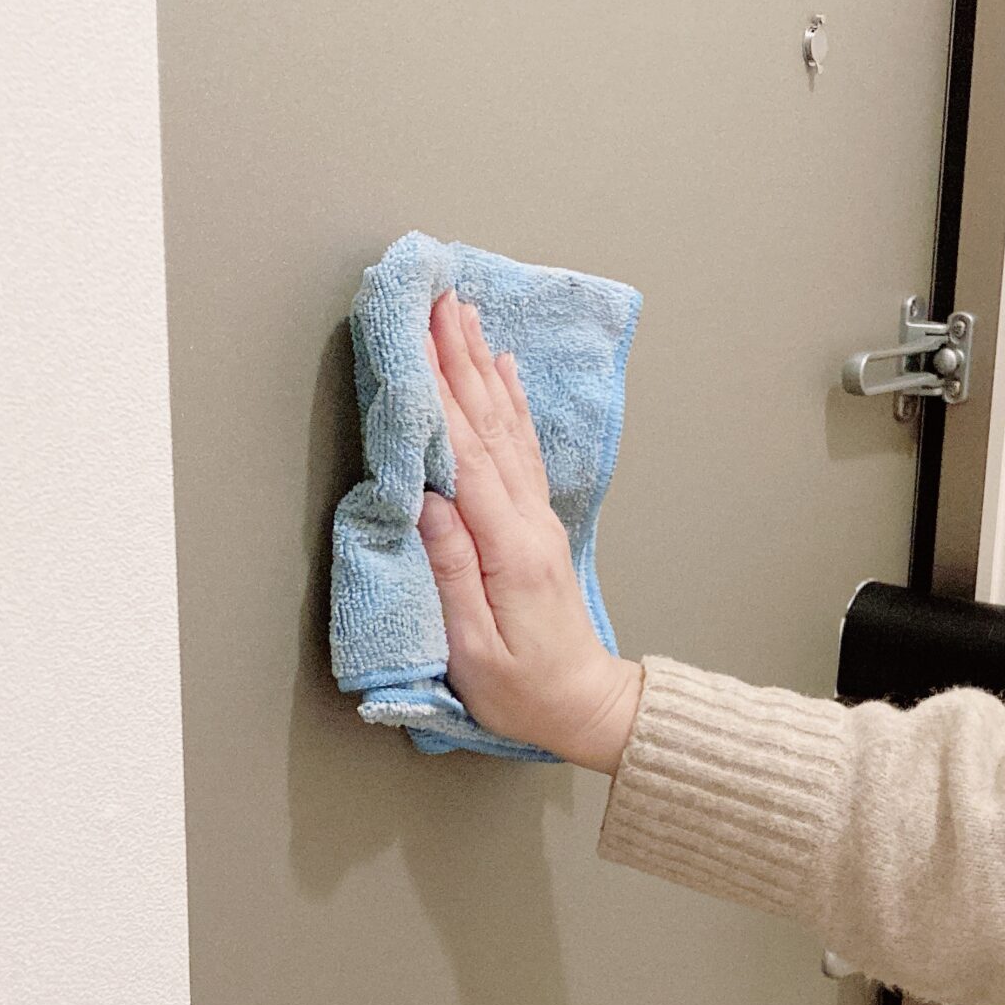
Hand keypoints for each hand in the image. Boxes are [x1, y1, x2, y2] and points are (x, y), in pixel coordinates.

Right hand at [416, 291, 642, 772]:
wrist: (587, 707)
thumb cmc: (524, 691)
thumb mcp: (474, 647)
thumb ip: (451, 571)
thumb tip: (426, 499)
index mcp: (507, 547)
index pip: (464, 454)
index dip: (438, 392)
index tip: (417, 336)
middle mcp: (528, 520)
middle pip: (487, 424)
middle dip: (459, 357)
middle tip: (440, 297)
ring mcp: (537, 518)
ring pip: (505, 426)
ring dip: (482, 367)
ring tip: (465, 316)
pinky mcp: (538, 524)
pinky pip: (521, 447)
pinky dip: (511, 402)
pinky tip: (505, 370)